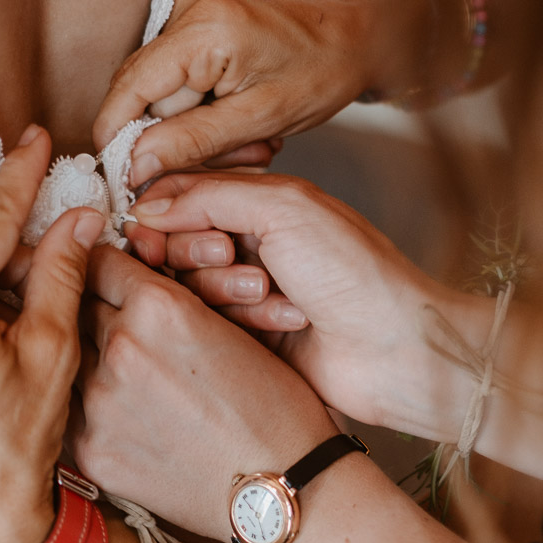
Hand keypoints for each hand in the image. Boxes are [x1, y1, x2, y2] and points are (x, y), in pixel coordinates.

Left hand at [73, 247, 339, 540]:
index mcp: (160, 306)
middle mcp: (122, 348)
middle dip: (84, 310)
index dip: (99, 268)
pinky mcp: (92, 451)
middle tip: (94, 319)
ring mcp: (100, 403)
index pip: (97, 262)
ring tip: (105, 370)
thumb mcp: (230, 327)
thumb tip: (124, 284)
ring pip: (64, 361)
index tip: (97, 276)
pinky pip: (68, 412)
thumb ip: (169, 300)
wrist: (282, 485)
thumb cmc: (273, 405)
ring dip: (78, 359)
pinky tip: (113, 411)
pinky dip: (84, 407)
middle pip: (72, 309)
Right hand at [91, 0, 384, 185]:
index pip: (131, 88)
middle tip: (227, 155)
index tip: (124, 178)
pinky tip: (228, 109)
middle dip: (168, 132)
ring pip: (156, 82)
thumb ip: (192, 141)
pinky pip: (169, 65)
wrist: (351, 30)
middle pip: (141, 88)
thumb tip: (134, 165)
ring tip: (242, 134)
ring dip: (186, 119)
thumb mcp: (261, 119)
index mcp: (207, 27)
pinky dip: (192, 97)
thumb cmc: (321, 71)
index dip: (119, 137)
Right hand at [128, 172, 477, 440]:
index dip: (159, 214)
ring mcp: (249, 291)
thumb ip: (208, 195)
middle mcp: (251, 243)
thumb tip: (146, 204)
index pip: (180, 197)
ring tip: (270, 292)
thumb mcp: (283, 208)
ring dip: (226, 290)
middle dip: (195, 253)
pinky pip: (213, 327)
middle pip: (175, 245)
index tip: (149, 233)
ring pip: (190, 289)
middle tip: (229, 257)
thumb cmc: (355, 271)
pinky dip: (246, 321)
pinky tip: (289, 321)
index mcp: (260, 201)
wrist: (396, 346)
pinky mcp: (250, 338)